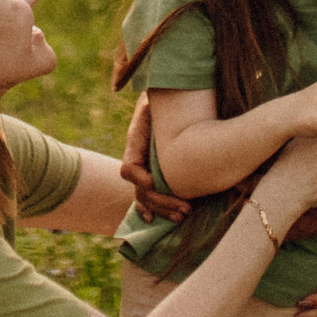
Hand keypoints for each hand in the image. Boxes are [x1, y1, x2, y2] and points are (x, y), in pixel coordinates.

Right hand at [117, 92, 190, 225]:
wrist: (171, 95)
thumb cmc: (167, 96)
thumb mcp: (159, 100)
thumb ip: (155, 108)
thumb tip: (154, 109)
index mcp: (136, 140)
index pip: (130, 168)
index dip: (140, 179)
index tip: (155, 184)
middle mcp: (138, 157)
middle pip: (142, 189)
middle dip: (162, 202)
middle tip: (186, 209)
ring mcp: (145, 166)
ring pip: (146, 197)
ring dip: (162, 209)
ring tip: (182, 216)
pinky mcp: (155, 172)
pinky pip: (147, 196)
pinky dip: (150, 209)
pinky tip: (154, 220)